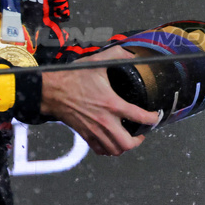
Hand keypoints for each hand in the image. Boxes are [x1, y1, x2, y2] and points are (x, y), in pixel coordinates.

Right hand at [40, 45, 161, 155]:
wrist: (50, 90)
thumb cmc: (71, 77)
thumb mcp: (96, 61)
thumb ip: (116, 54)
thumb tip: (130, 53)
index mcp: (112, 104)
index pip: (140, 117)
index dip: (152, 119)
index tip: (155, 116)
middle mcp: (105, 121)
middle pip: (127, 143)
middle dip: (139, 140)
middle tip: (141, 132)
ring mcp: (94, 130)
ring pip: (114, 150)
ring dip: (124, 147)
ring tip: (128, 138)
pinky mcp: (84, 134)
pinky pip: (99, 150)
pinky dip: (108, 149)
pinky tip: (111, 141)